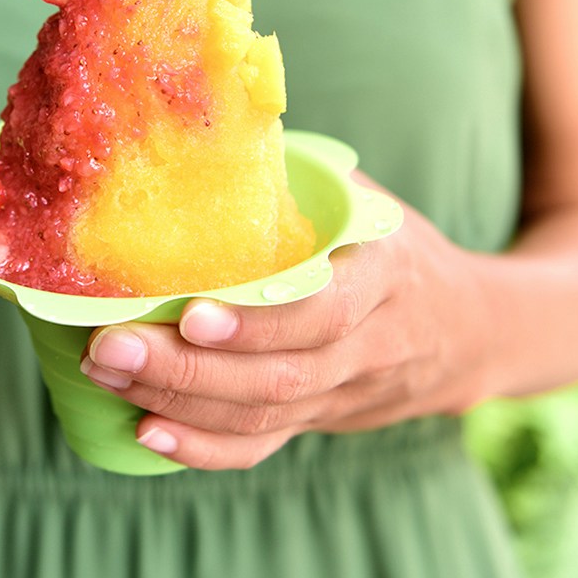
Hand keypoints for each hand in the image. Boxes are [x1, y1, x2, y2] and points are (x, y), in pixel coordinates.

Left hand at [79, 207, 496, 469]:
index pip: (324, 311)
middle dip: (187, 368)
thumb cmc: (395, 248)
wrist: (469, 331)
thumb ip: (298, 181)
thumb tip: (203, 129)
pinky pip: (264, 447)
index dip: (258, 322)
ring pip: (266, 414)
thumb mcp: (366, 204)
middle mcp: (372, 345)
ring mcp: (347, 394)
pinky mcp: (320, 422)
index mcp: (386, 275)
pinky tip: (146, 431)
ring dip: (179, 401)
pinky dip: (203, 448)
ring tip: (107, 373)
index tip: (189, 313)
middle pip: (281, 375)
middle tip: (109, 347)